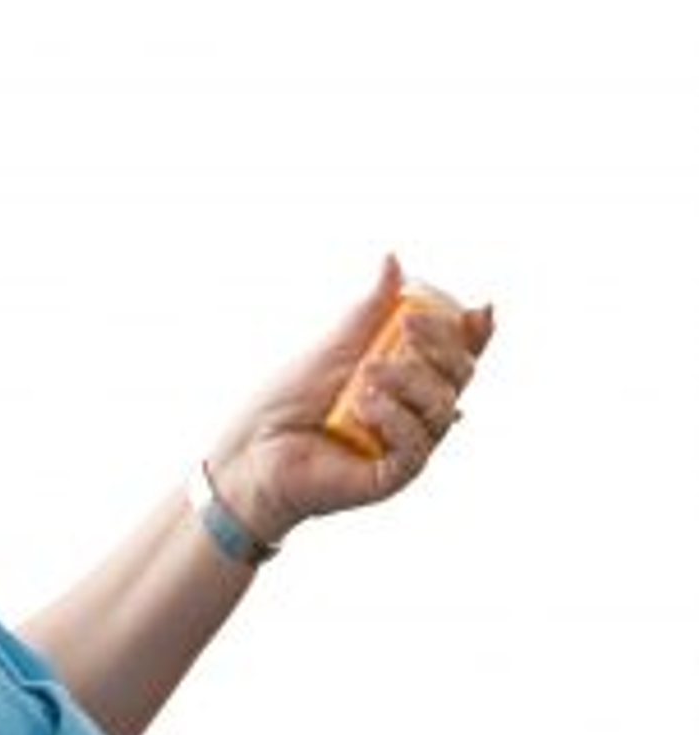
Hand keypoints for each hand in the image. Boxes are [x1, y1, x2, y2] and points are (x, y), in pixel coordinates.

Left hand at [207, 255, 493, 544]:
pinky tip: (364, 406)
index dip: (476, 335)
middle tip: (407, 325)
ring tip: (367, 371)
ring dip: (409, 381)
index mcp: (410, 378)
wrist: (255, 443)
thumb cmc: (294, 394)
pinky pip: (416, 446)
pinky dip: (394, 418)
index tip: (478, 311)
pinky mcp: (393, 476)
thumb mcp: (337, 342)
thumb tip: (393, 259)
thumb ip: (370, 308)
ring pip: (441, 409)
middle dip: (443, 346)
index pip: (459, 355)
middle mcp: (417, 411)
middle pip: (460, 378)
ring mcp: (408, 444)